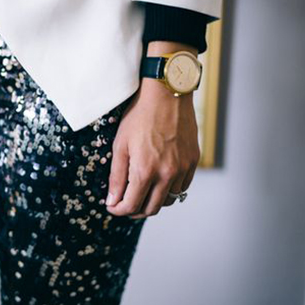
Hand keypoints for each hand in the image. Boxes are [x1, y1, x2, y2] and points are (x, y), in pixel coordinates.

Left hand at [105, 45, 200, 218]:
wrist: (167, 94)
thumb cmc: (140, 116)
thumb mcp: (120, 145)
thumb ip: (117, 177)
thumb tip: (112, 201)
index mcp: (146, 171)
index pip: (131, 205)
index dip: (118, 210)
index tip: (111, 206)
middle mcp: (167, 174)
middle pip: (151, 208)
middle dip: (134, 210)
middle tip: (124, 203)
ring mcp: (183, 168)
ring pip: (168, 199)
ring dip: (153, 201)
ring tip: (141, 192)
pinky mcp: (193, 161)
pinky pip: (182, 186)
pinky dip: (170, 189)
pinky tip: (159, 180)